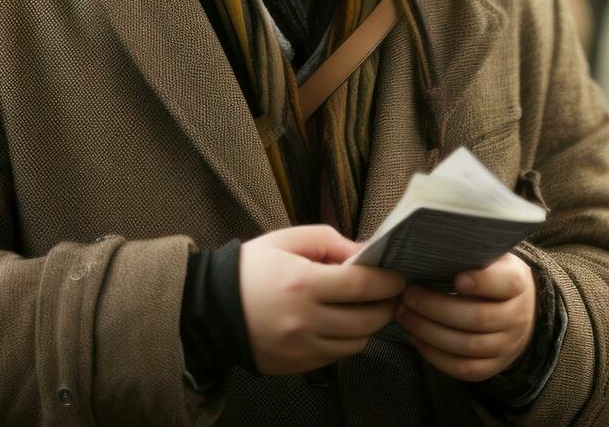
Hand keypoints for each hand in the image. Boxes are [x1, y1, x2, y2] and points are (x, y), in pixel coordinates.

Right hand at [239, 225, 406, 374]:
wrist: (210, 310)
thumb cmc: (251, 269)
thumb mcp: (287, 241)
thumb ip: (330, 242)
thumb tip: (366, 253)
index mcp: (302, 283)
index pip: (363, 286)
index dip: (389, 281)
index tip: (399, 276)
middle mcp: (304, 320)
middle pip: (368, 320)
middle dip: (387, 305)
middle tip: (390, 293)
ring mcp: (301, 348)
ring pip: (357, 343)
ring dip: (367, 326)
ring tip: (362, 308)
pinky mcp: (297, 366)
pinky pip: (336, 356)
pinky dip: (344, 340)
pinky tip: (337, 323)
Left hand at [396, 253, 536, 381]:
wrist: (520, 311)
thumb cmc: (491, 276)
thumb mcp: (491, 257)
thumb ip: (471, 250)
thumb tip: (431, 238)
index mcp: (518, 282)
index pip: (506, 283)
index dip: (482, 282)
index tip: (456, 278)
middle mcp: (517, 316)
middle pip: (478, 318)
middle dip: (437, 308)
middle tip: (408, 296)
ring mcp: (507, 345)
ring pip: (467, 346)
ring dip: (430, 332)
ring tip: (404, 315)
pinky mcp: (494, 366)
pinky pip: (464, 368)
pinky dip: (436, 356)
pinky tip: (417, 338)